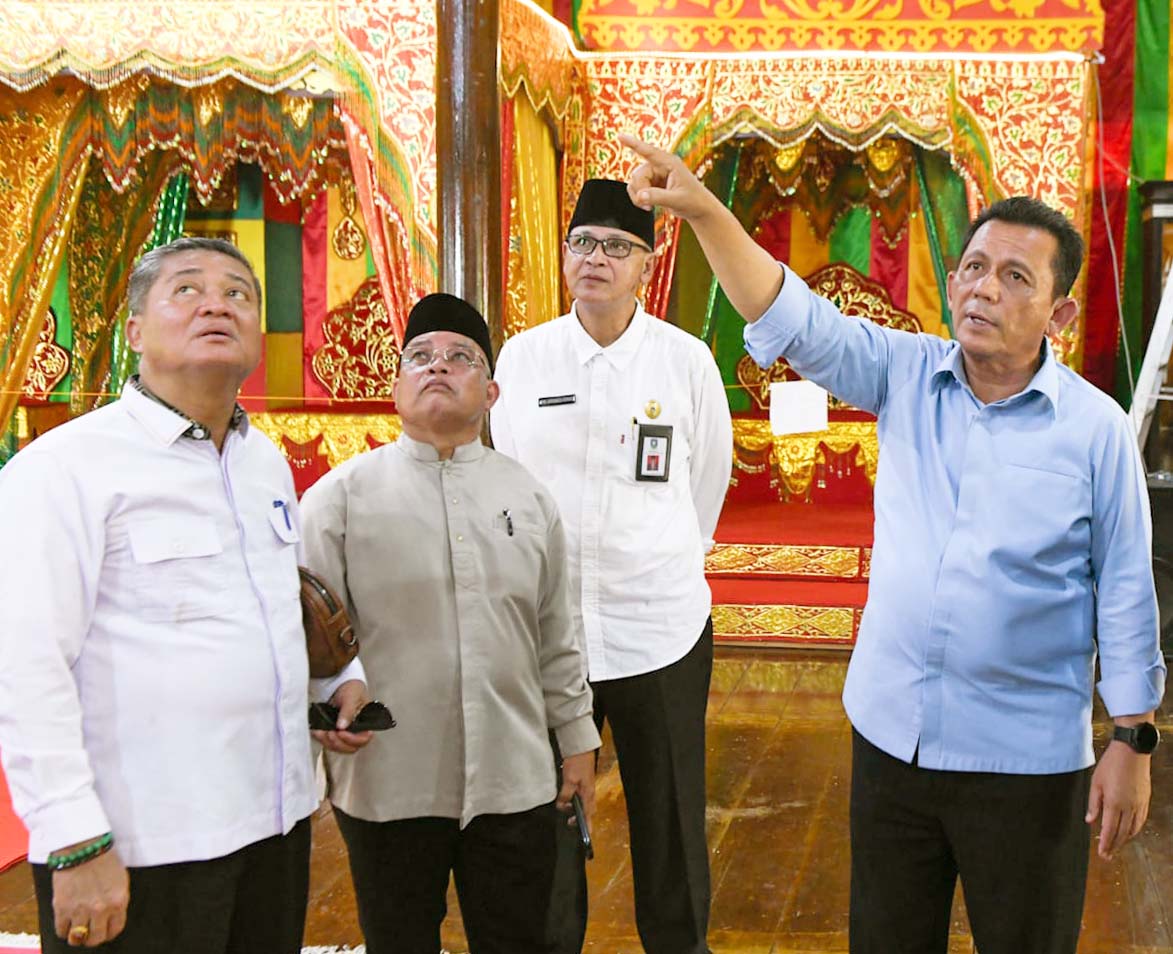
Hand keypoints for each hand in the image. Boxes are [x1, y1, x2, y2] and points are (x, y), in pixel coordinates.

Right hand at [52, 848, 128, 946]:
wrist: (83, 846)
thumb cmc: (103, 858)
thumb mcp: (120, 879)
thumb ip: (116, 899)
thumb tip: (111, 916)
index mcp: (118, 901)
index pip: (115, 930)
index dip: (108, 933)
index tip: (104, 931)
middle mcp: (101, 909)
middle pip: (96, 938)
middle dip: (93, 938)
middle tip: (89, 932)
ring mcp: (80, 910)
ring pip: (77, 939)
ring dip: (77, 936)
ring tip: (77, 930)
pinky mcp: (62, 908)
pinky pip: (61, 930)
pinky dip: (63, 930)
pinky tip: (65, 923)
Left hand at [312, 678, 373, 753]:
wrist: (341, 685)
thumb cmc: (352, 689)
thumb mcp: (351, 697)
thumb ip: (348, 711)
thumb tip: (342, 726)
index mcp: (366, 724)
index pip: (363, 739)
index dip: (353, 740)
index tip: (342, 732)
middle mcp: (356, 732)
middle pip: (350, 748)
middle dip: (339, 743)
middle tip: (330, 733)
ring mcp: (345, 734)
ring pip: (338, 747)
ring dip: (328, 742)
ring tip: (321, 731)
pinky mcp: (334, 733)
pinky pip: (327, 742)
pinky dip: (321, 739)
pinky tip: (317, 731)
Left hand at [557, 750, 596, 829]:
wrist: (580, 746)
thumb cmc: (577, 762)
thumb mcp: (568, 780)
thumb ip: (565, 794)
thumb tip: (562, 805)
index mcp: (588, 793)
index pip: (588, 814)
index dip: (587, 825)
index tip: (587, 835)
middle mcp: (590, 791)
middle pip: (588, 809)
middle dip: (581, 817)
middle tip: (570, 821)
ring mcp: (587, 786)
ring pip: (584, 802)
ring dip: (576, 807)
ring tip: (565, 808)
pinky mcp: (583, 780)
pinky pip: (580, 794)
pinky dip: (574, 799)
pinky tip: (567, 797)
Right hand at [619, 133, 720, 220]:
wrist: (698, 209)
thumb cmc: (693, 201)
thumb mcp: (676, 200)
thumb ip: (658, 197)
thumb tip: (640, 196)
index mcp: (670, 163)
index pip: (649, 151)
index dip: (633, 144)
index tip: (620, 136)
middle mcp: (660, 166)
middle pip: (637, 174)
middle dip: (639, 191)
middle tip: (648, 206)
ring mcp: (655, 174)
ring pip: (634, 182)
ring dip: (638, 197)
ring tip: (650, 207)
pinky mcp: (652, 184)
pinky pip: (636, 189)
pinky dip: (638, 199)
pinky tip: (648, 206)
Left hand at [1086, 740, 1151, 859]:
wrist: (1132, 752)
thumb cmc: (1111, 764)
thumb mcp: (1095, 782)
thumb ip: (1093, 804)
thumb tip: (1090, 821)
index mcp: (1114, 803)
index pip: (1110, 830)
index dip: (1106, 843)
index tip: (1102, 854)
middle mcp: (1129, 807)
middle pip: (1122, 833)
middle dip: (1114, 846)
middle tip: (1108, 856)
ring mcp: (1139, 804)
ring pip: (1133, 829)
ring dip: (1125, 840)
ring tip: (1117, 846)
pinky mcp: (1145, 800)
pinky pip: (1140, 820)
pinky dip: (1134, 830)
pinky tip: (1130, 832)